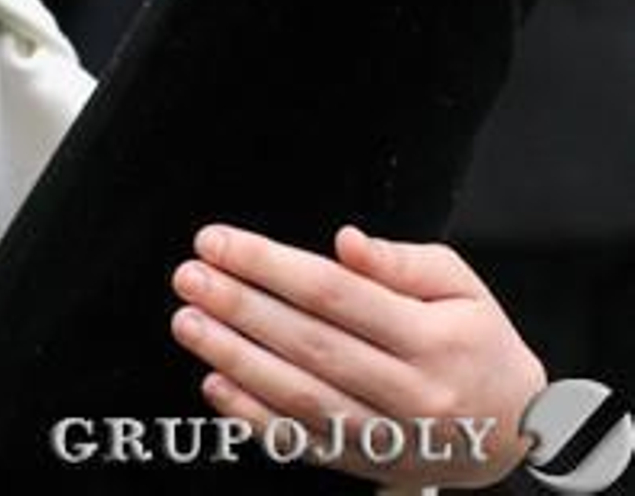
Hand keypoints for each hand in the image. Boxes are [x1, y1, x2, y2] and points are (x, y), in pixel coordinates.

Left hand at [169, 223, 544, 488]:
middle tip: (188, 277)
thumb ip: (399, 261)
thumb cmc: (475, 340)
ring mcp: (386, 436)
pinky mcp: (365, 463)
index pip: (333, 293)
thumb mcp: (458, 284)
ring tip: (188, 322)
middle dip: (238, 306)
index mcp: (432, 340)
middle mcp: (409, 393)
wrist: (516, 430)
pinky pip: (301, 443)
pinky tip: (214, 383)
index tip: (218, 240)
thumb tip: (345, 241)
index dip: (268, 263)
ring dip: (234, 358)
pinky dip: (252, 417)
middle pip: (309, 343)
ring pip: (299, 397)